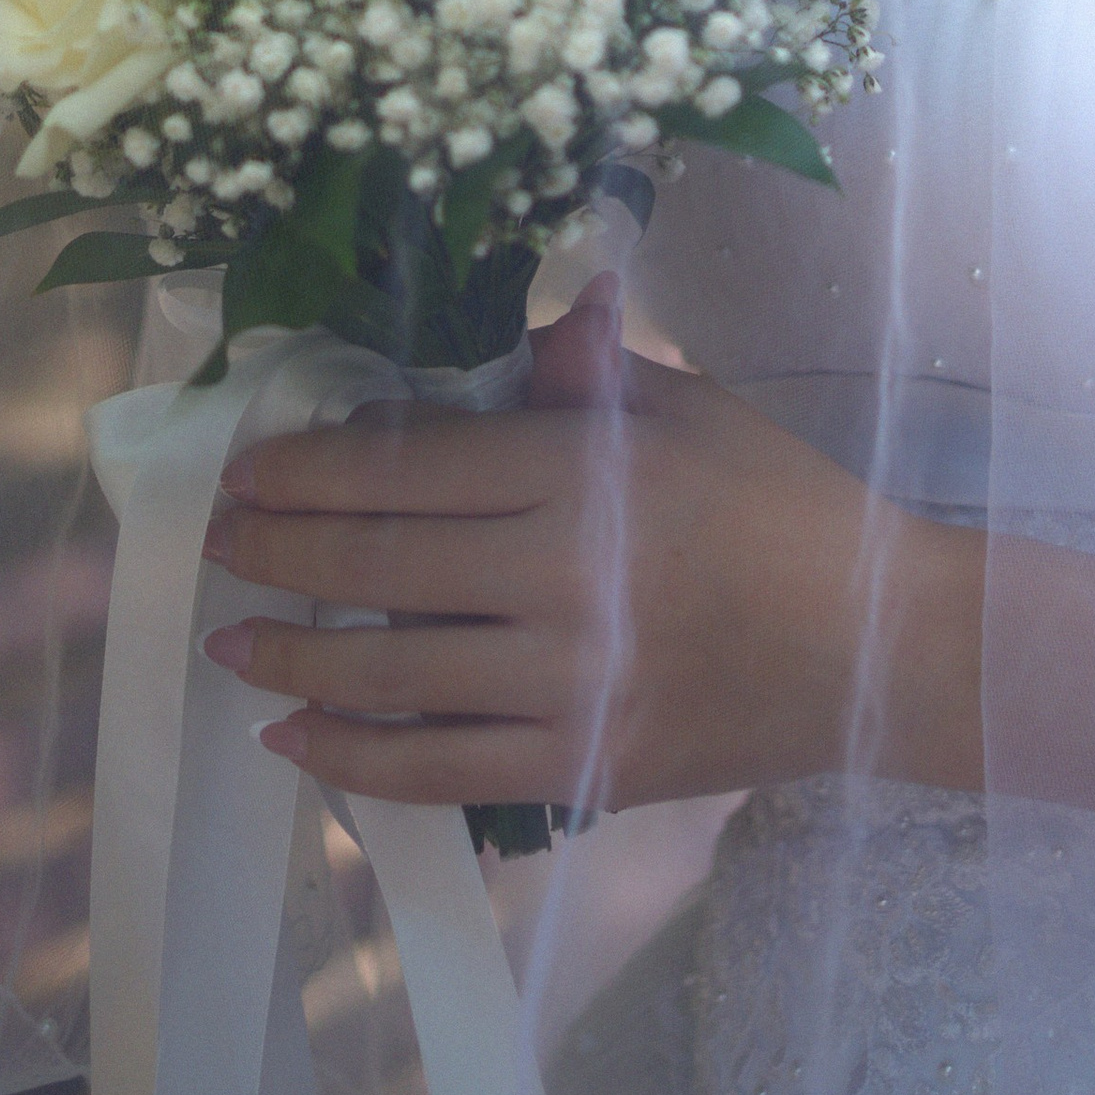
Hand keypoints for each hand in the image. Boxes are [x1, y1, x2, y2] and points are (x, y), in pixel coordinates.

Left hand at [196, 275, 981, 810]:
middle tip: (215, 546)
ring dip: (292, 658)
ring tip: (232, 643)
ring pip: (390, 674)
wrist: (879, 646)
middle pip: (377, 566)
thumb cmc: (780, 503)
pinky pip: (439, 772)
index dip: (310, 471)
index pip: (408, 467)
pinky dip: (354, 759)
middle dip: (276, 555)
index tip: (248, 473)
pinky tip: (297, 738)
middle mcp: (561, 579)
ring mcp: (568, 684)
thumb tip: (526, 321)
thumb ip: (585, 369)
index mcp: (580, 474)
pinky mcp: (582, 766)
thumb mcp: (686, 409)